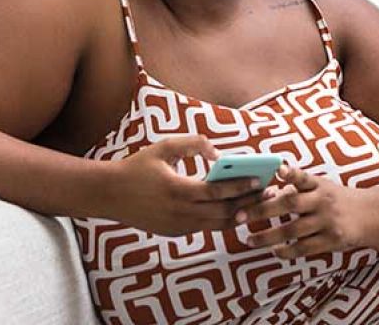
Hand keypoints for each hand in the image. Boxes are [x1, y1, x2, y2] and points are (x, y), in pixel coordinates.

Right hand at [108, 135, 266, 235]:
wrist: (109, 194)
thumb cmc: (138, 166)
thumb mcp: (164, 147)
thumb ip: (193, 144)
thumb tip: (219, 155)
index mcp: (177, 190)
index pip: (218, 192)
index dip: (241, 187)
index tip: (261, 180)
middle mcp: (179, 213)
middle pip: (223, 211)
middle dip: (248, 202)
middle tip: (269, 193)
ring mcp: (177, 227)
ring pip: (217, 225)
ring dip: (240, 214)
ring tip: (257, 203)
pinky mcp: (174, 233)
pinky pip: (205, 228)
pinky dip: (223, 221)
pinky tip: (236, 210)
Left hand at [235, 165, 375, 258]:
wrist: (369, 215)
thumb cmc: (336, 198)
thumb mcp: (322, 186)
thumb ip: (299, 187)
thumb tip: (270, 187)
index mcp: (319, 185)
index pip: (303, 176)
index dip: (291, 172)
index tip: (278, 170)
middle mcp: (323, 201)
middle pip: (290, 204)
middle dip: (263, 210)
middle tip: (239, 215)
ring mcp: (328, 221)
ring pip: (293, 230)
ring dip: (268, 236)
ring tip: (249, 239)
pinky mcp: (331, 240)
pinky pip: (305, 248)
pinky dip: (287, 250)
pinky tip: (274, 251)